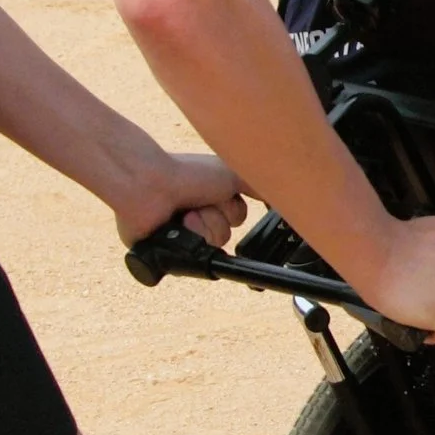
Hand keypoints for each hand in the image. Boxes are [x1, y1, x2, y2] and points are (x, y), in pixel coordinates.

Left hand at [116, 152, 249, 250]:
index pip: (235, 220)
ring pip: (212, 247)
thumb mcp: (233, 174)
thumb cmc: (188, 173)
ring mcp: (181, 237)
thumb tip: (283, 194)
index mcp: (209, 201)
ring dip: (203, 227)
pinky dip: (188, 240)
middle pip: (225, 236)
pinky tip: (178, 225)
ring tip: (185, 213)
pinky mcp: (166, 253)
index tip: (221, 195)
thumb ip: (259, 186)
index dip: (231, 210)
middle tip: (200, 203)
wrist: (152, 184)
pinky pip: (191, 261)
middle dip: (216, 218)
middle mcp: (196, 220)